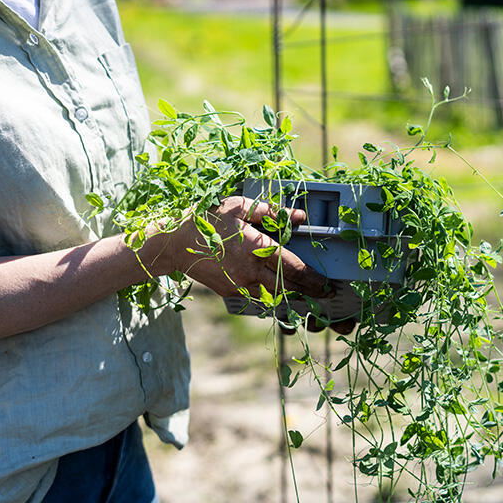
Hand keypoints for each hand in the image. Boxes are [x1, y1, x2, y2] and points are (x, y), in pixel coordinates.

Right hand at [155, 196, 329, 300]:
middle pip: (288, 287)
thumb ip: (272, 213)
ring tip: (302, 289)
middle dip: (308, 291)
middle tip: (323, 292)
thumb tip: (300, 218)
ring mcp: (240, 285)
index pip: (294, 269)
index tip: (328, 285)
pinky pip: (256, 294)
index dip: (314, 280)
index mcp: (257, 249)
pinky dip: (268, 292)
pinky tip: (274, 285)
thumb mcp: (239, 207)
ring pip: (272, 294)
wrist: (174, 245)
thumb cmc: (207, 220)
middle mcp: (251, 272)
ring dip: (289, 293)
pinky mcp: (230, 292)